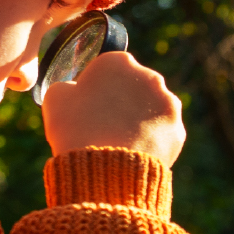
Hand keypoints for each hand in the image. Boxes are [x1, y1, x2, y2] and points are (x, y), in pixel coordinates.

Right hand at [42, 50, 185, 164]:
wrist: (104, 171)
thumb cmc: (75, 130)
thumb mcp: (55, 99)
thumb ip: (68, 86)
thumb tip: (75, 90)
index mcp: (119, 62)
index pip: (108, 68)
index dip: (97, 87)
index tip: (90, 105)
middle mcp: (150, 77)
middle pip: (134, 87)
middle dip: (123, 101)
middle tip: (105, 125)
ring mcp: (168, 105)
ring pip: (151, 109)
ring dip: (140, 120)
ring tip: (120, 141)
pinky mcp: (178, 131)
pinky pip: (161, 133)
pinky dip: (151, 141)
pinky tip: (134, 152)